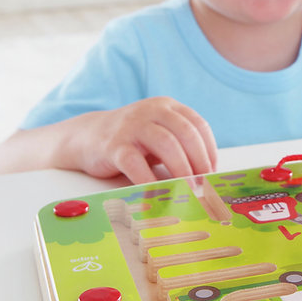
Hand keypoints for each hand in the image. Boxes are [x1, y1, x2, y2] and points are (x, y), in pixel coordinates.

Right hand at [67, 97, 217, 182]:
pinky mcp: (114, 145)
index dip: (210, 151)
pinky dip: (150, 180)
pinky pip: (136, 163)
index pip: (198, 125)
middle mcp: (151, 111)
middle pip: (186, 133)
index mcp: (167, 106)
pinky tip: (158, 193)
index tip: (213, 173)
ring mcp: (131, 126)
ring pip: (166, 144)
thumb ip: (181, 148)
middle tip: (204, 184)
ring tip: (188, 189)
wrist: (88, 136)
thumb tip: (207, 178)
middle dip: (199, 161)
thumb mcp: (160, 136)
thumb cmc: (133, 141)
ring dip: (182, 169)